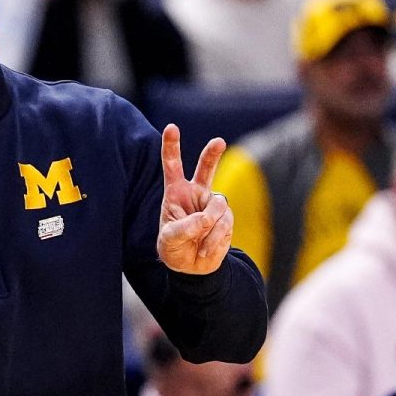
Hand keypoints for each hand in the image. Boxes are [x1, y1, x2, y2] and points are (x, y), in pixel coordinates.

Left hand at [157, 124, 232, 274]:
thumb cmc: (174, 248)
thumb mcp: (170, 239)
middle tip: (219, 141)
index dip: (171, 147)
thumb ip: (186, 227)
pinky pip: (224, 224)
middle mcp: (196, 194)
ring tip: (198, 244)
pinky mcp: (225, 219)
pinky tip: (205, 249)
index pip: (173, 166)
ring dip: (208, 229)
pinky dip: (214, 239)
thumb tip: (208, 218)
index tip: (172, 127)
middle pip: (206, 169)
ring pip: (218, 207)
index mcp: (176, 193)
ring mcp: (212, 205)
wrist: (191, 268)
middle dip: (212, 155)